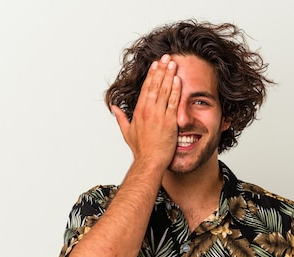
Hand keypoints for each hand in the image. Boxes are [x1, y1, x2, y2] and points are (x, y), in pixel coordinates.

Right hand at [111, 54, 180, 168]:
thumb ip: (121, 117)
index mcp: (138, 111)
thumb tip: (115, 108)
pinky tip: (178, 79)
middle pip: (155, 85)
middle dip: (161, 70)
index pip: (146, 88)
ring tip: (173, 63)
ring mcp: (159, 115)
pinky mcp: (169, 121)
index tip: (156, 64)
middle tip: (166, 57)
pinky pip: (173, 102)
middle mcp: (148, 110)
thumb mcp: (127, 132)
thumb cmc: (141, 149)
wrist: (150, 161)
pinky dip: (175, 90)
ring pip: (164, 90)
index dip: (151, 75)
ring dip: (169, 75)